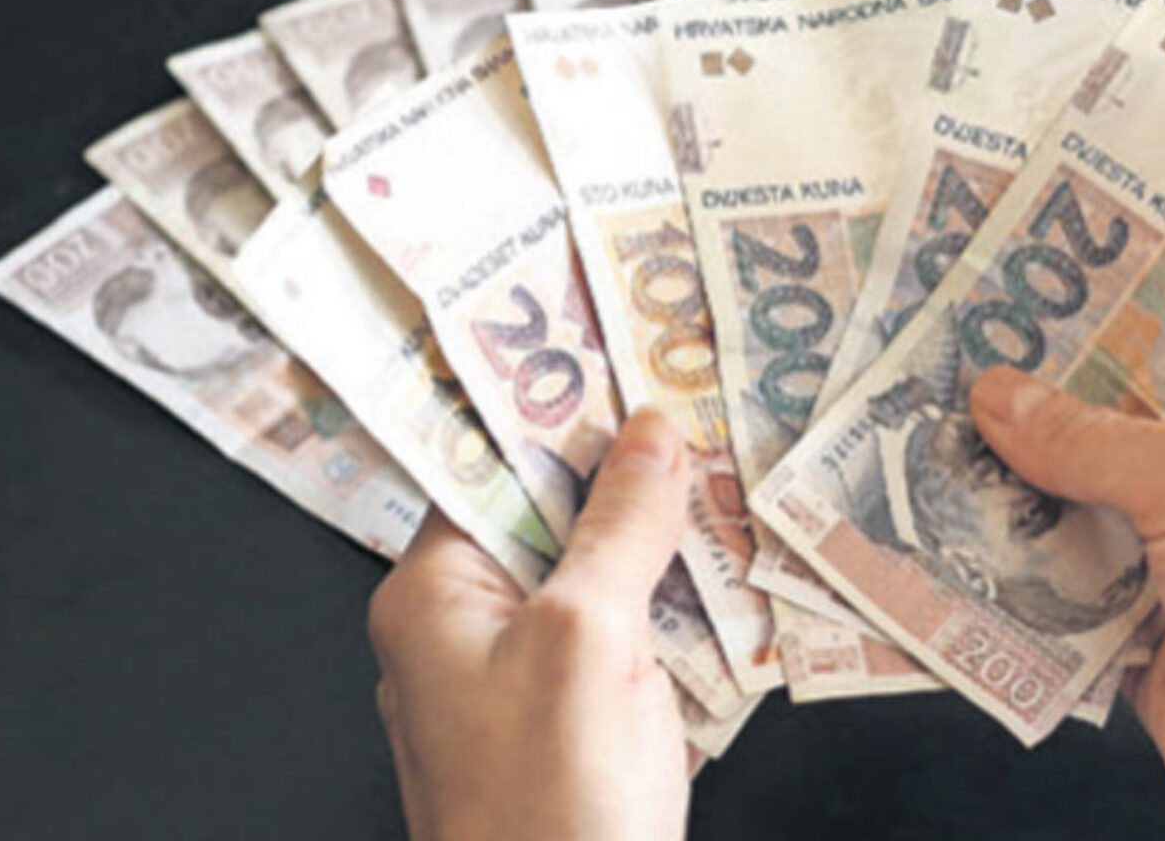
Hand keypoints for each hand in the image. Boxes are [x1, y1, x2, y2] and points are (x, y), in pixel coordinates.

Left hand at [367, 408, 693, 840]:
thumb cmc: (552, 810)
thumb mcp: (592, 638)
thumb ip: (621, 524)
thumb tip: (651, 430)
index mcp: (432, 594)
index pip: (491, 466)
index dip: (563, 415)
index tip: (634, 368)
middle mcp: (458, 630)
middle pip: (548, 522)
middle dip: (629, 488)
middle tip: (706, 438)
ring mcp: (510, 684)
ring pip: (590, 585)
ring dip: (660, 558)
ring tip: (732, 512)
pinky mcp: (560, 728)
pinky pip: (611, 648)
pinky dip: (665, 624)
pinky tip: (726, 604)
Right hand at [971, 363, 1164, 839]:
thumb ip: (1095, 441)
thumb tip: (999, 398)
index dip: (1089, 332)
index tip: (1004, 313)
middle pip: (1108, 431)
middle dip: (1029, 421)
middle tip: (942, 388)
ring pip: (1073, 512)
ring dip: (1009, 501)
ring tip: (929, 462)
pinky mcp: (1143, 634)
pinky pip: (1059, 591)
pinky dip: (1011, 579)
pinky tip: (953, 549)